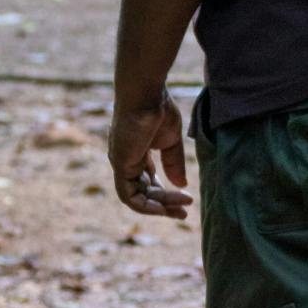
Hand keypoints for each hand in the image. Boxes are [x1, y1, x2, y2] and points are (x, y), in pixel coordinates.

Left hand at [110, 88, 190, 218]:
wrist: (145, 95)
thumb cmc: (158, 109)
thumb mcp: (171, 141)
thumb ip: (174, 162)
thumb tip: (181, 184)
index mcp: (137, 153)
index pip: (148, 181)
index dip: (166, 194)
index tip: (186, 199)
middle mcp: (127, 161)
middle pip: (144, 192)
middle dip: (165, 204)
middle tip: (184, 213)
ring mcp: (122, 164)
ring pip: (138, 197)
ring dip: (160, 206)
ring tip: (181, 209)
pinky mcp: (120, 166)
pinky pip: (129, 196)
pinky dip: (146, 206)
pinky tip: (164, 208)